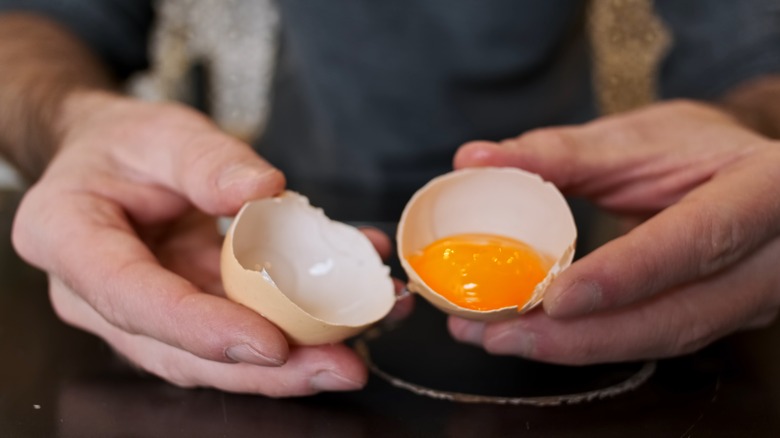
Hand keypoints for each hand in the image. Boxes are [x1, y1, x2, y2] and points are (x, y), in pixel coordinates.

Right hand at [11, 92, 387, 395]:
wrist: (112, 158)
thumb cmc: (123, 144)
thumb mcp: (162, 131)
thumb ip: (208, 159)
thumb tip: (264, 191)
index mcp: (68, 238)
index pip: (133, 298)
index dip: (202, 329)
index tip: (271, 342)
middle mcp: (98, 294)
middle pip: (180, 351)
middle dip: (264, 372)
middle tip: (339, 367)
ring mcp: (144, 312)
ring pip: (214, 357)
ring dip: (289, 363)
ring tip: (353, 354)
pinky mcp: (187, 312)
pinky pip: (237, 328)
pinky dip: (294, 328)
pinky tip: (348, 313)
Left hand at [449, 100, 779, 363]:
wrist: (744, 174)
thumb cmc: (693, 147)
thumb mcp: (635, 137)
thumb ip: (559, 152)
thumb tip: (474, 160)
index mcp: (764, 190)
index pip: (697, 240)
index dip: (627, 275)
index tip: (556, 297)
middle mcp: (769, 258)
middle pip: (676, 316)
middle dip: (580, 336)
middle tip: (497, 333)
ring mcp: (750, 298)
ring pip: (662, 339)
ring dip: (574, 347)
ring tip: (498, 337)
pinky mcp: (718, 319)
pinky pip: (651, 339)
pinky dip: (589, 342)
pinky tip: (534, 336)